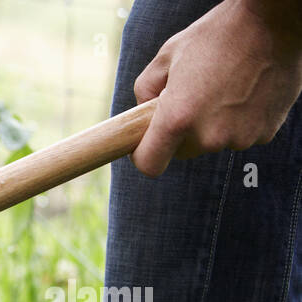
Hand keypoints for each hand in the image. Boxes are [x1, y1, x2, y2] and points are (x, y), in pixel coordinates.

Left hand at [132, 0, 301, 176]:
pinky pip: (240, 135)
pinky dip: (239, 120)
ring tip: (224, 89)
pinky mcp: (264, 133)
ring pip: (213, 142)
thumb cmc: (217, 35)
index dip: (144, 155)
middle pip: (183, 152)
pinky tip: (245, 92)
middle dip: (181, 132)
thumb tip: (142, 113)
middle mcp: (209, 136)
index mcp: (178, 118)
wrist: (274, 22)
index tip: (147, 143)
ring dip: (213, 125)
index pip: (150, 164)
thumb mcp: (167, 56)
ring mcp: (239, 137)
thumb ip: (144, 90)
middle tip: (193, 98)